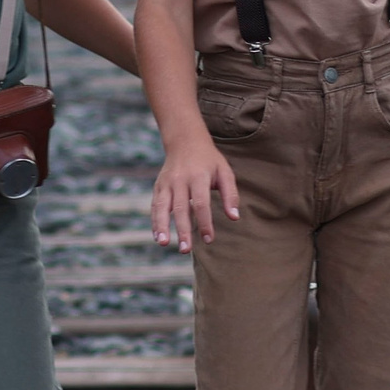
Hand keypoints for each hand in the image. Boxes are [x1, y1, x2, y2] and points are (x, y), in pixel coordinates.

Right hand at [151, 134, 239, 252]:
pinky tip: (157, 237)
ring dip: (162, 226)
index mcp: (198, 177)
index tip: (209, 239)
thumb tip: (234, 217)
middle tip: (185, 249)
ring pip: (162, 207)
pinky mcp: (158, 186)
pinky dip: (155, 221)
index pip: (201, 203)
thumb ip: (231, 194)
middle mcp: (180, 180)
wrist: (185, 140)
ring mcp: (167, 183)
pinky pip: (155, 205)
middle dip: (182, 230)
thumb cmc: (209, 160)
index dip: (204, 223)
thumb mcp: (224, 172)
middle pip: (180, 208)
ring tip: (163, 244)